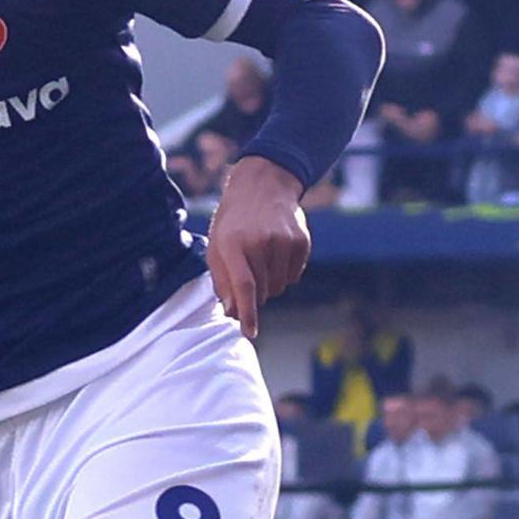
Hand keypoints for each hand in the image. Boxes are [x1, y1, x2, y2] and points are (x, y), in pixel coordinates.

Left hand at [204, 154, 310, 336]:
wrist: (263, 185)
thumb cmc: (234, 221)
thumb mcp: (217, 245)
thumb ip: (222, 280)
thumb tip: (232, 312)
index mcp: (233, 243)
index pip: (244, 286)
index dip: (248, 313)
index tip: (250, 332)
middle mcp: (260, 241)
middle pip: (263, 292)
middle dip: (255, 293)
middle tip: (249, 270)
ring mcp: (283, 240)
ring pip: (280, 287)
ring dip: (270, 282)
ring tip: (262, 257)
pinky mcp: (301, 241)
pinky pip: (294, 276)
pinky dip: (285, 273)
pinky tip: (276, 252)